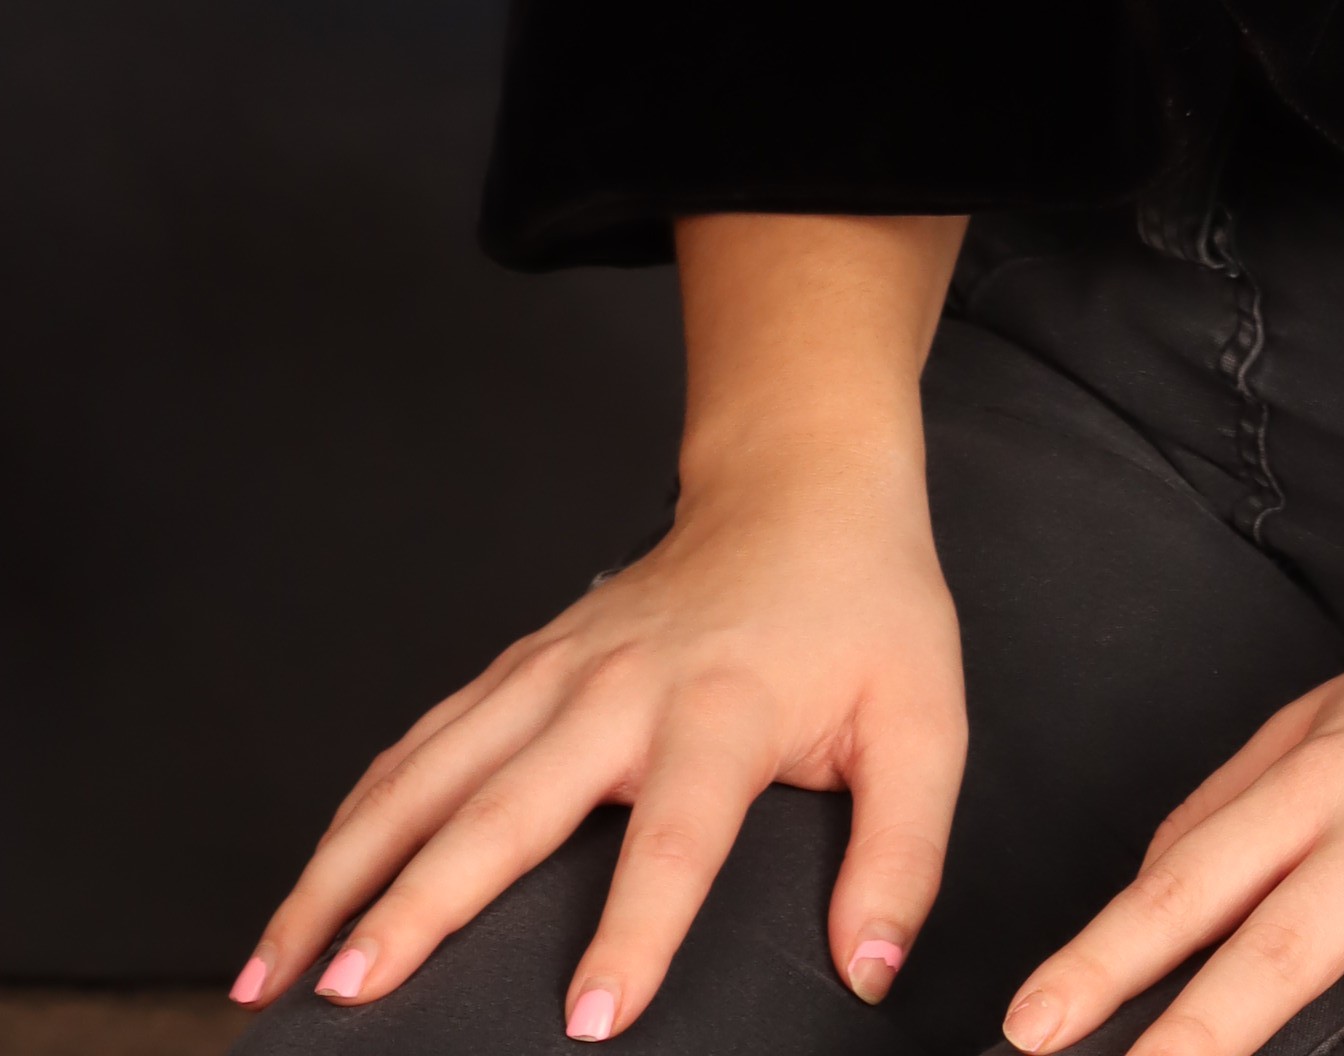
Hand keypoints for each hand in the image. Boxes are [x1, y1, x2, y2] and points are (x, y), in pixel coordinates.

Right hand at [233, 451, 965, 1034]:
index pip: (675, 835)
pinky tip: (308, 885)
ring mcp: (554, 670)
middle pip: (507, 805)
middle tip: (354, 995)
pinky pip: (420, 744)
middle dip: (423, 905)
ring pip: (428, 773)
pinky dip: (355, 814)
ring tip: (275, 968)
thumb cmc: (865, 612)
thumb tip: (871, 971)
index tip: (589, 1019)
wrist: (801, 485)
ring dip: (347, 866)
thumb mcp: (925, 722)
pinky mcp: (519, 667)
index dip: (636, 930)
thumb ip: (904, 851)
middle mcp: (621, 687)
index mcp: (724, 708)